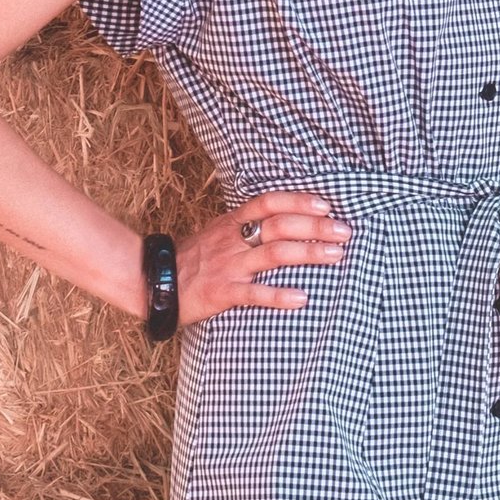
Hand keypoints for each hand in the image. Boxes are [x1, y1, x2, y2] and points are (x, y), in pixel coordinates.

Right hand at [173, 189, 352, 323]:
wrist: (153, 283)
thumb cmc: (193, 259)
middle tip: (345, 231)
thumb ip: (247, 226)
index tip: (326, 204)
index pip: (268, 202)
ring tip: (337, 255)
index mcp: (231, 223)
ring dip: (308, 252)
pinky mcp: (222, 293)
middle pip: (279, 225)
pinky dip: (279, 296)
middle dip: (315, 226)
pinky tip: (302, 298)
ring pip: (274, 254)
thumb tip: (286, 220)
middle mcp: (233, 240)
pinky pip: (254, 294)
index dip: (298, 201)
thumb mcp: (218, 233)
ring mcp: (228, 266)